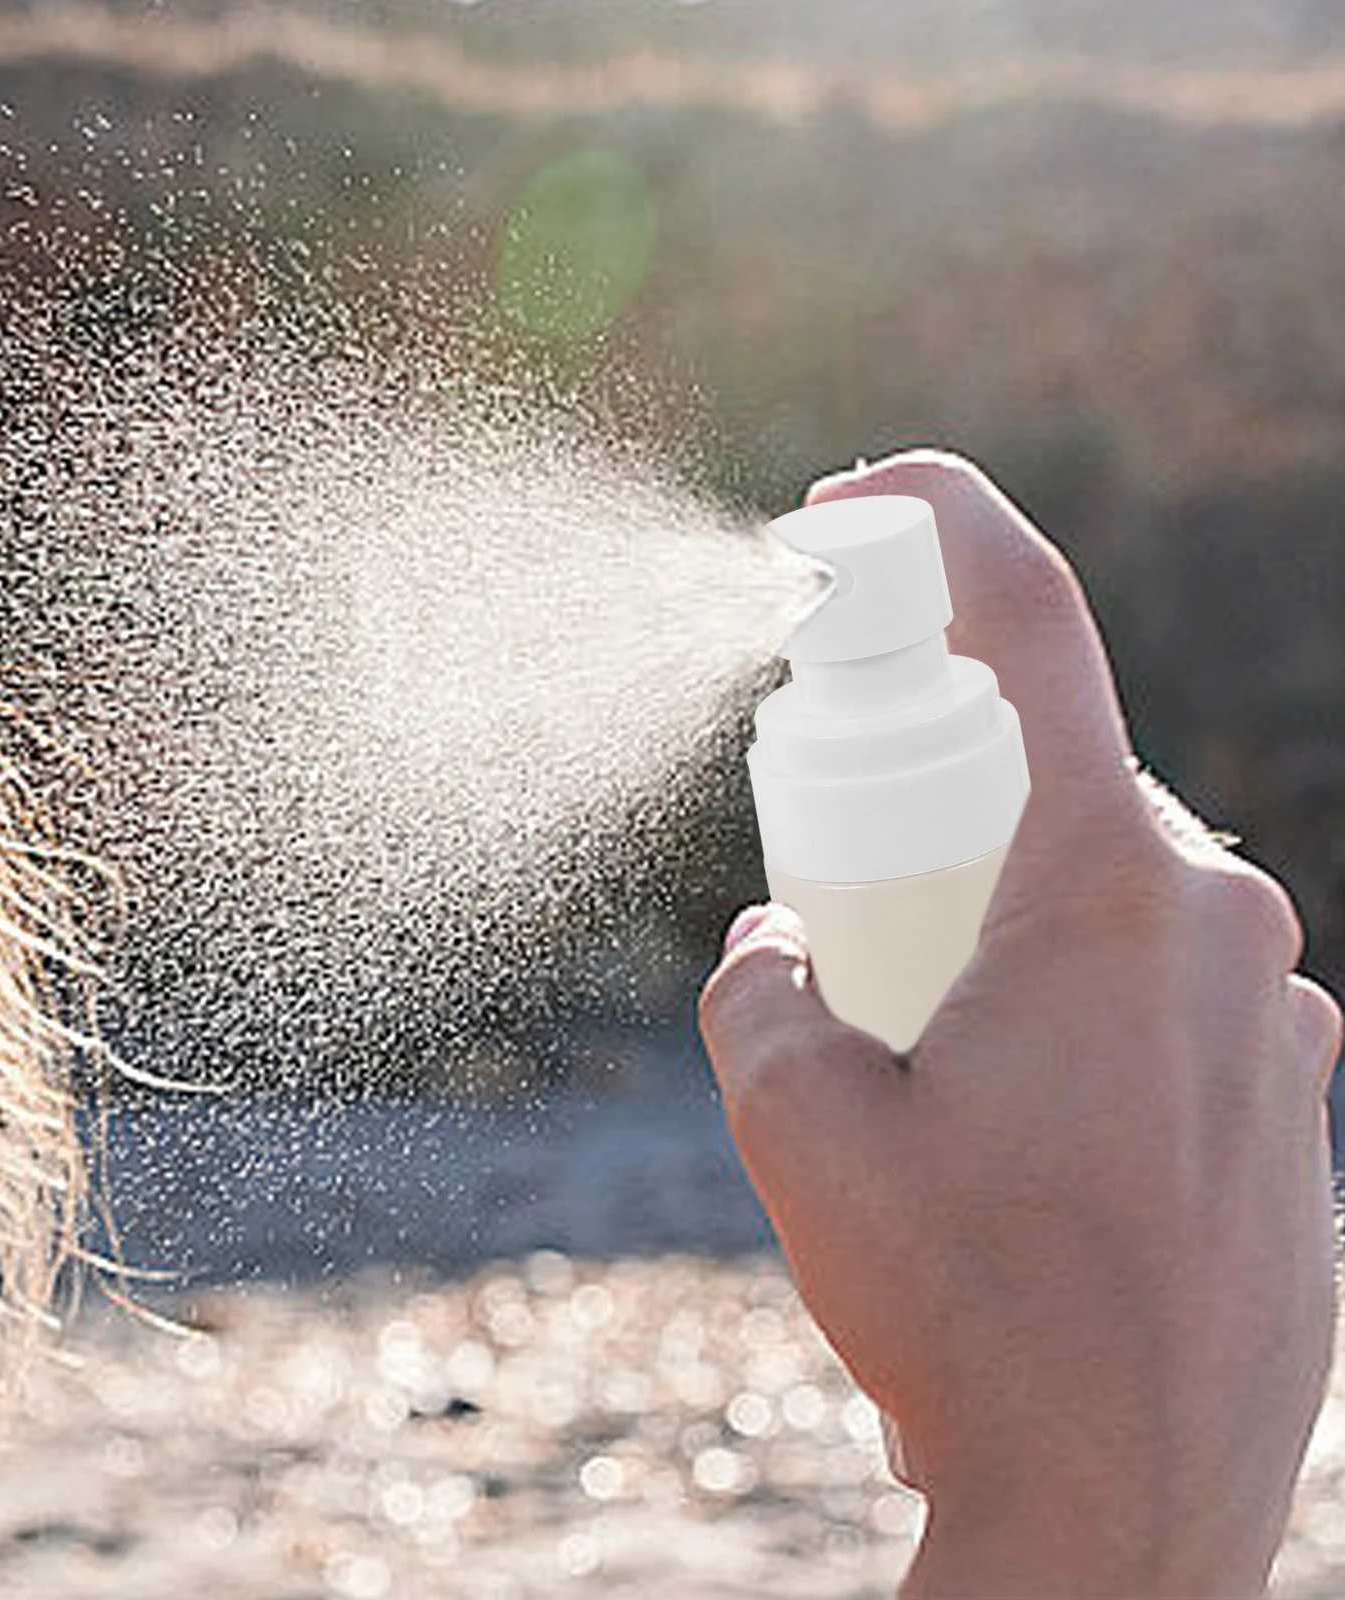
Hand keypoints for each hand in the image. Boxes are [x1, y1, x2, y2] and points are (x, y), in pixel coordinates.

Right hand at [700, 451, 1341, 1597]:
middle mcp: (1226, 928)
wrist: (1121, 1521)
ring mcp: (1280, 1024)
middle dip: (927, 788)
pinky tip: (1014, 1130)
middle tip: (836, 874)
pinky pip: (1166, 998)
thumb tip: (773, 946)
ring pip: (1107, 895)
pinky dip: (1069, 1006)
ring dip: (996, 917)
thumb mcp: (796, 1126)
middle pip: (1052, 773)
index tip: (853, 498)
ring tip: (923, 1047)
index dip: (937, 520)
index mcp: (1110, 890)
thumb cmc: (963, 1312)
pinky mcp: (1292, 1111)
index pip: (1033, 623)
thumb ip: (757, 991)